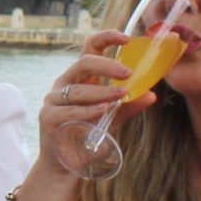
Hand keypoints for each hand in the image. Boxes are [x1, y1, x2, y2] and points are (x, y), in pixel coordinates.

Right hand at [38, 31, 149, 160]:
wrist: (66, 163)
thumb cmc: (87, 134)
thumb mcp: (112, 117)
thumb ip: (128, 105)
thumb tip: (152, 95)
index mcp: (80, 77)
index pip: (90, 48)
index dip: (106, 38)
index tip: (127, 38)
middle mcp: (65, 84)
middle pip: (82, 64)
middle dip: (105, 65)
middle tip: (127, 72)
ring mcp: (54, 100)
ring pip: (77, 89)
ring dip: (101, 92)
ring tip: (121, 94)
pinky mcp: (48, 118)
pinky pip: (68, 111)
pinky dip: (87, 110)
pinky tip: (102, 110)